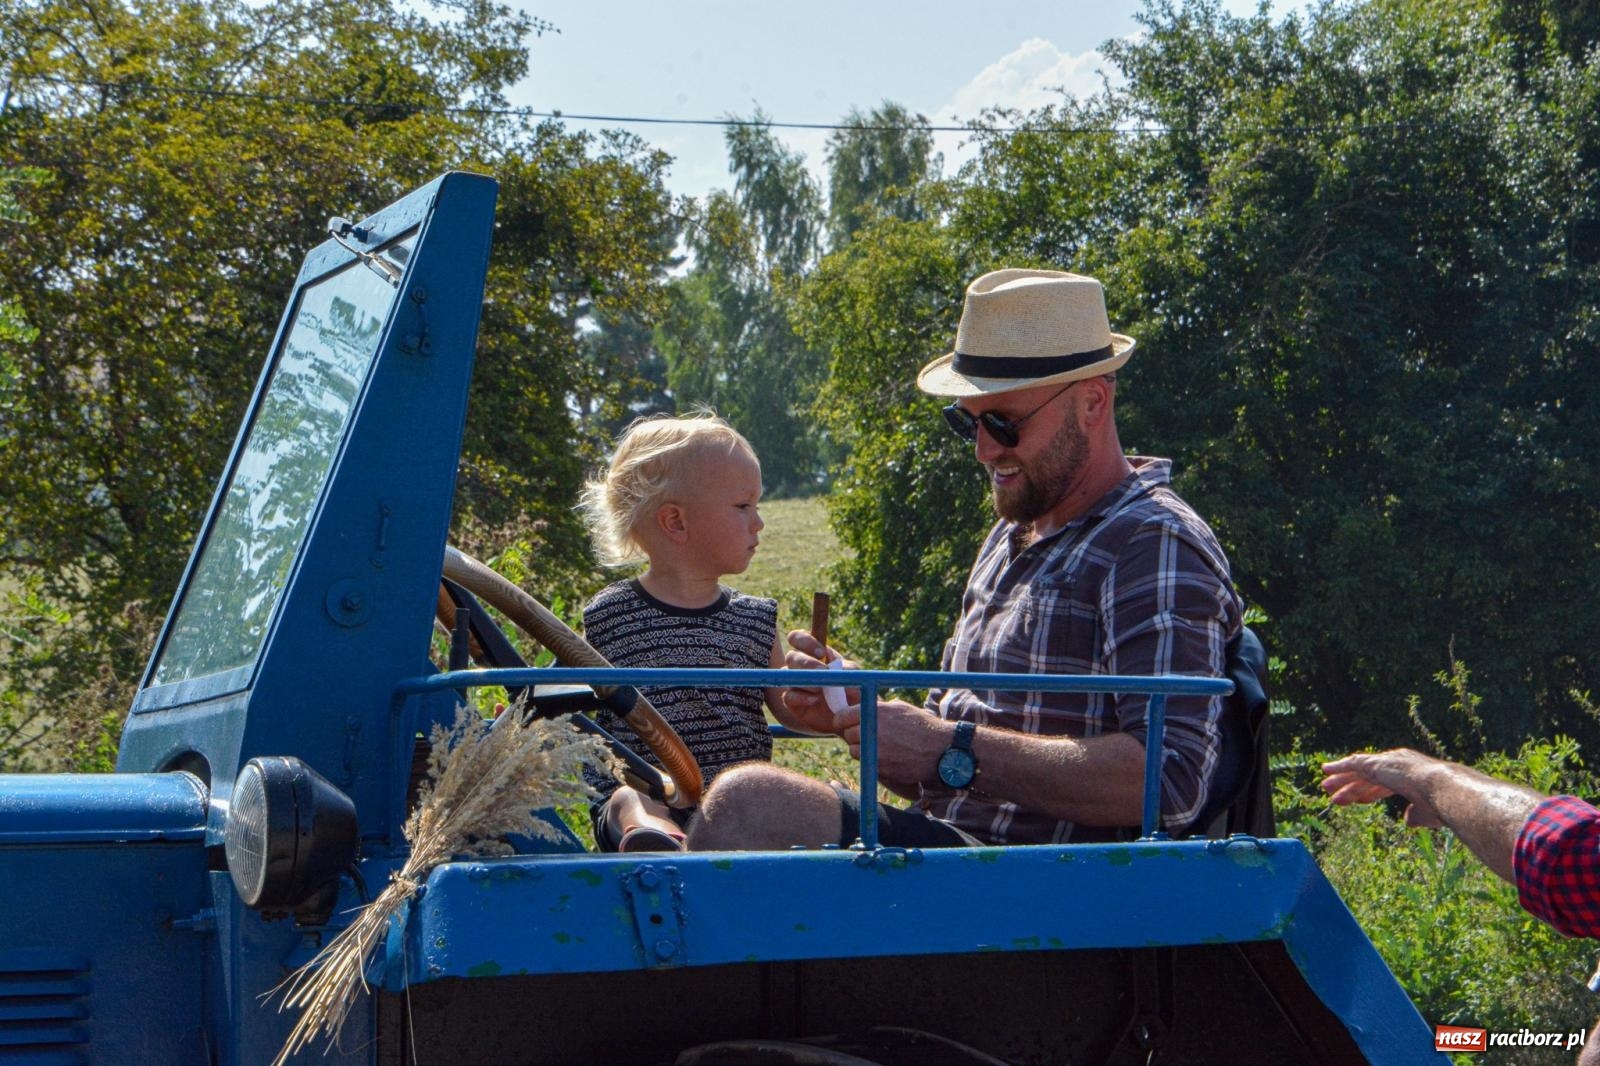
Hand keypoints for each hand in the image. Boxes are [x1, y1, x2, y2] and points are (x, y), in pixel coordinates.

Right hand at [782, 630, 859, 727]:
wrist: (851, 718)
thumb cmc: (853, 691)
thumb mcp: (855, 677)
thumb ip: (846, 667)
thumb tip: (832, 661)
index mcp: (814, 653)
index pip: (798, 638)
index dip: (805, 641)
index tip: (821, 653)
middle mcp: (801, 666)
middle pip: (792, 656)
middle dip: (806, 663)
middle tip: (822, 671)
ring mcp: (795, 683)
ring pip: (787, 674)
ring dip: (804, 680)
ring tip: (820, 690)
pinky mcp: (792, 701)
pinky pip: (787, 695)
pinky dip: (800, 697)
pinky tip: (814, 700)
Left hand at [837, 698, 952, 788]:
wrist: (940, 750)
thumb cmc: (922, 726)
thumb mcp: (899, 708)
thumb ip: (877, 708)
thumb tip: (860, 705)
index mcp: (875, 711)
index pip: (843, 716)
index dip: (841, 720)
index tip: (842, 723)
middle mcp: (872, 729)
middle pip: (848, 734)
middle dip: (855, 735)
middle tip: (867, 736)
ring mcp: (874, 750)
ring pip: (854, 751)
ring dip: (862, 750)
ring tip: (879, 747)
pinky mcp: (879, 767)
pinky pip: (865, 764)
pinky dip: (871, 762)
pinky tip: (886, 758)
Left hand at [1321, 749, 1444, 828]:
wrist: (1442, 788)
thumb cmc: (1441, 804)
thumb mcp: (1426, 814)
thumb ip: (1415, 816)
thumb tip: (1407, 821)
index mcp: (1412, 776)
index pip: (1386, 784)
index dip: (1372, 792)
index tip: (1362, 800)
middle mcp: (1398, 765)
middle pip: (1369, 777)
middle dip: (1353, 786)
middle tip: (1337, 794)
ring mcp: (1387, 763)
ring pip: (1358, 771)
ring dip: (1342, 779)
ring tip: (1325, 787)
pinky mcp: (1376, 764)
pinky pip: (1353, 763)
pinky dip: (1339, 766)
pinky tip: (1326, 769)